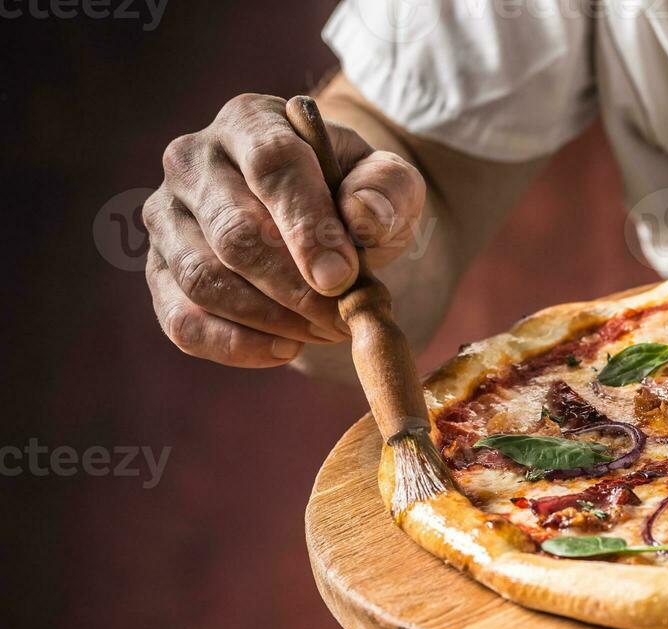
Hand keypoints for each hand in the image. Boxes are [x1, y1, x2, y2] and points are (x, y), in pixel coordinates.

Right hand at [143, 93, 425, 366]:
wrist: (322, 220)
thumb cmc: (354, 195)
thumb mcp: (389, 182)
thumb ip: (387, 189)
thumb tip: (362, 215)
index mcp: (251, 121)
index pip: (272, 166)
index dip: (308, 227)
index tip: (343, 277)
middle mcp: (193, 161)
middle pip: (234, 234)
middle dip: (296, 289)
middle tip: (343, 317)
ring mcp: (167, 217)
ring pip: (204, 281)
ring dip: (272, 320)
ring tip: (324, 330)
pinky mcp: (159, 270)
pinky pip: (182, 321)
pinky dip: (236, 346)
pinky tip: (286, 348)